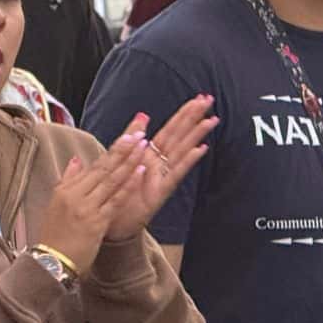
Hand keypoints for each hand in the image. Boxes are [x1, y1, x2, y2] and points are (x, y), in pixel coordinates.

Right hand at [37, 131, 147, 271]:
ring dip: (129, 161)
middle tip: (140, 131)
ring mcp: (87, 208)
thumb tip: (77, 159)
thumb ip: (68, 180)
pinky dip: (128, 184)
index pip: (95, 164)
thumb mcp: (56, 204)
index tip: (129, 134)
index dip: (114, 148)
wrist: (49, 263)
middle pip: (104, 167)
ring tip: (143, 145)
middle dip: (124, 148)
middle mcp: (76, 195)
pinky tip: (140, 171)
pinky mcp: (96, 223)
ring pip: (111, 180)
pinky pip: (115, 200)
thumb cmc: (54, 236)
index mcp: (67, 189)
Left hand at [107, 96, 217, 240]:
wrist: (111, 224)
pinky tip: (201, 149)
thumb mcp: (121, 159)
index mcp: (149, 155)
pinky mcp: (160, 192)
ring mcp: (162, 177)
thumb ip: (130, 136)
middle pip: (180, 136)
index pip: (170, 129)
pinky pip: (176, 173)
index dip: (184, 113)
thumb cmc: (117, 194)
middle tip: (210, 100)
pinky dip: (188, 160)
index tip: (199, 98)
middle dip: (194, 117)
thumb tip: (144, 115)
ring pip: (182, 151)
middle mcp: (159, 164)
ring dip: (196, 134)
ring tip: (211, 120)